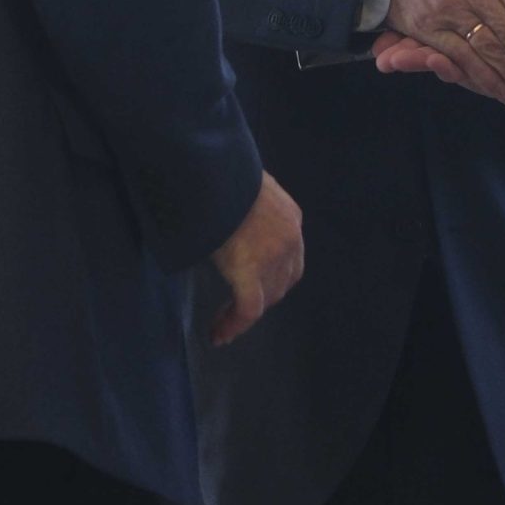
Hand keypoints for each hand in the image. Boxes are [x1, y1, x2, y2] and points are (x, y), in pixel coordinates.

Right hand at [208, 171, 304, 346]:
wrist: (213, 171)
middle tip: (237, 308)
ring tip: (225, 323)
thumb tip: (227, 216)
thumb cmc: (219, 174)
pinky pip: (247, 308)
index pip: (290, 257)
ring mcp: (273, 257)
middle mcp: (290, 239)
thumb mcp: (242, 187)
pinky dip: (233, 324)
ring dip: (247, 313)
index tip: (255, 287)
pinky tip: (219, 333)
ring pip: (266, 297)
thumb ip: (245, 206)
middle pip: (283, 281)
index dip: (274, 276)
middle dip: (263, 297)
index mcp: (290, 216)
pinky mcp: (251, 271)